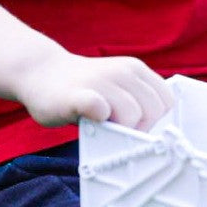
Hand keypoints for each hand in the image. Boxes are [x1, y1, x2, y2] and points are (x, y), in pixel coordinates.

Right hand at [18, 52, 172, 130]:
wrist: (40, 73)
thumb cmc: (84, 89)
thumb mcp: (118, 88)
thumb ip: (137, 101)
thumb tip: (160, 136)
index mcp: (135, 70)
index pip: (166, 101)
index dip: (157, 121)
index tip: (138, 129)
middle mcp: (122, 72)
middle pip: (152, 111)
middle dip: (141, 129)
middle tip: (118, 131)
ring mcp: (99, 81)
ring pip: (132, 114)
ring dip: (120, 129)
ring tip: (102, 126)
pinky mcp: (76, 95)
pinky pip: (98, 106)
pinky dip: (99, 117)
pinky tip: (90, 119)